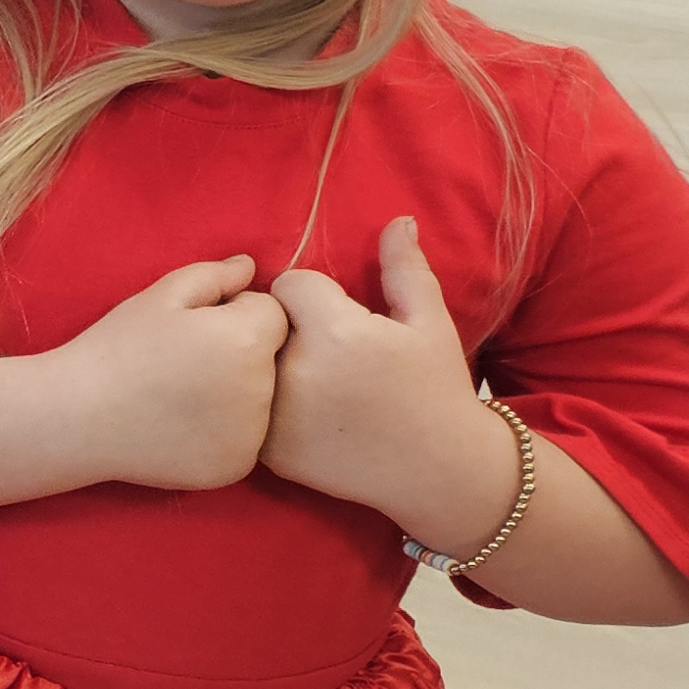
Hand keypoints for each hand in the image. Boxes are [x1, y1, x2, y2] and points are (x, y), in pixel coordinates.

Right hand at [52, 254, 287, 490]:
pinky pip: (244, 441)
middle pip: (270, 360)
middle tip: (184, 363)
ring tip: (179, 396)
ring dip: (234, 395)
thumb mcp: (160, 296)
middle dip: (239, 355)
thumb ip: (214, 276)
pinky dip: (223, 434)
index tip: (192, 329)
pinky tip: (181, 428)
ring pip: (260, 402)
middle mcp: (262, 390)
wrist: (76, 417)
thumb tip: (251, 266)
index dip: (234, 314)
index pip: (273, 315)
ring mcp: (251, 435)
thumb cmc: (116, 348)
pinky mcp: (235, 467)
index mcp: (248, 339)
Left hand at [263, 218, 516, 539]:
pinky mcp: (268, 451)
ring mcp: (277, 415)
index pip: (289, 283)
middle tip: (327, 351)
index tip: (339, 316)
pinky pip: (249, 407)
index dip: (315, 295)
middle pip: (263, 324)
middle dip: (288, 327)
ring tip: (317, 381)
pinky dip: (268, 405)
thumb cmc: (437, 388)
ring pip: (251, 365)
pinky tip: (306, 414)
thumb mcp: (430, 322)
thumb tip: (396, 218)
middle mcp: (297, 371)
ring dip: (271, 363)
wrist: (440, 470)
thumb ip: (404, 268)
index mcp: (336, 332)